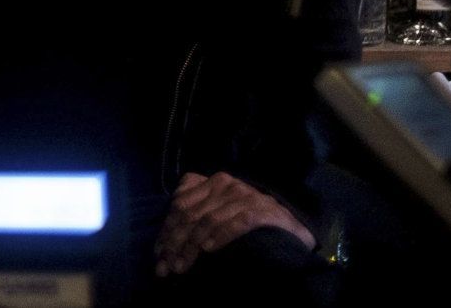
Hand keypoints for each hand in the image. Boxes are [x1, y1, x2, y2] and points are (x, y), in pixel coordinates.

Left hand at [155, 171, 311, 275]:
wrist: (292, 227)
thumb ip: (197, 213)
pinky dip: (220, 236)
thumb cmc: (251, 222)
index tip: (158, 254)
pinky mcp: (261, 212)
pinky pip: (235, 223)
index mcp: (212, 183)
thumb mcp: (220, 211)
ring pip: (207, 221)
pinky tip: (208, 250)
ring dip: (191, 247)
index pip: (180, 204)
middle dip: (174, 242)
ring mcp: (244, 197)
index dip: (166, 229)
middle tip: (165, 267)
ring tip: (181, 267)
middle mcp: (226, 185)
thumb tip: (166, 240)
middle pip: (190, 214)